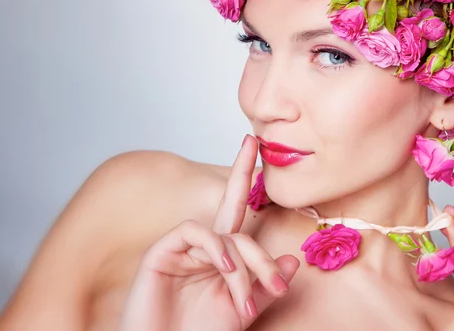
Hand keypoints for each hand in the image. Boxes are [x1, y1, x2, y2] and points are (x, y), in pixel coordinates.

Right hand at [119, 135, 299, 330]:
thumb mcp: (243, 310)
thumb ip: (266, 285)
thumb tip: (292, 258)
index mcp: (220, 254)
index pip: (235, 207)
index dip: (243, 174)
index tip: (253, 143)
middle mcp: (201, 246)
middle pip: (235, 221)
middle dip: (256, 235)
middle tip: (276, 286)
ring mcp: (180, 247)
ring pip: (222, 234)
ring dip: (242, 266)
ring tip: (245, 301)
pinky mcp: (160, 251)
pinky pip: (193, 232)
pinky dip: (214, 248)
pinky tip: (223, 269)